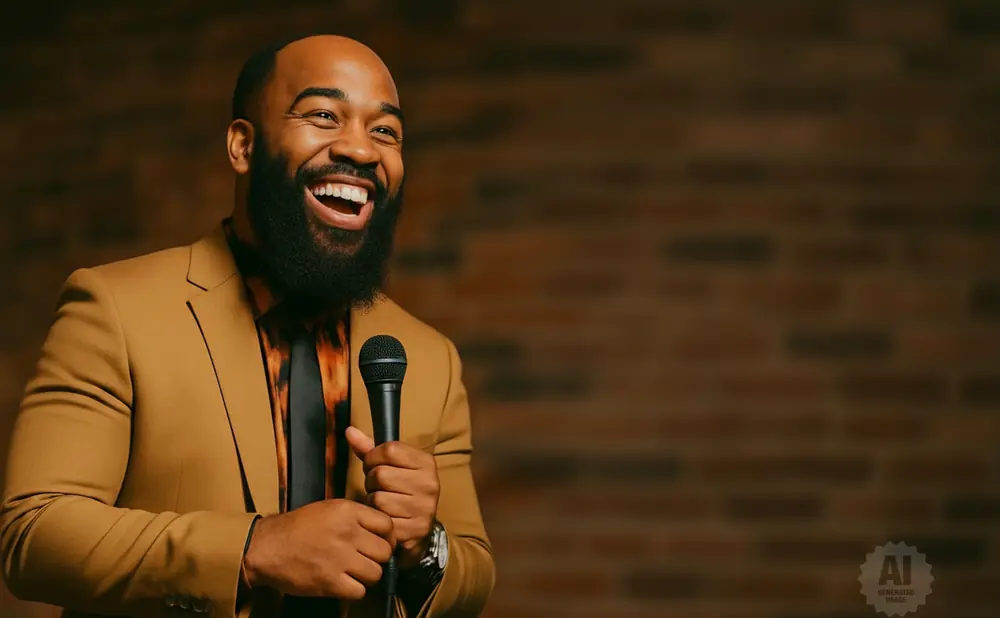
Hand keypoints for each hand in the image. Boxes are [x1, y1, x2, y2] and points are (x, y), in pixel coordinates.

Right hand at [242, 499, 394, 599]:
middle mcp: (347, 533)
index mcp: (348, 511)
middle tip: (366, 560)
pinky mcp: (330, 581)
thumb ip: (356, 517)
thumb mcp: (329, 509)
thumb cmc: (298, 528)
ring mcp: (340, 558)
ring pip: (375, 573)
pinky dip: (354, 591)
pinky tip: (344, 583)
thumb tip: (382, 532)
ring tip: (354, 573)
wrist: (267, 546)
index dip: (387, 537)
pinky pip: (359, 591)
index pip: (387, 525)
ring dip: (367, 576)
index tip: (380, 543)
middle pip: (385, 552)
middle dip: (378, 558)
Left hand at [346, 426, 439, 567]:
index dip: (373, 458)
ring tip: (382, 503)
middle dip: (372, 482)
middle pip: (381, 474)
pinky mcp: (416, 529)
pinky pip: (382, 520)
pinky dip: (379, 520)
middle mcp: (429, 483)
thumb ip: (369, 449)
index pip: (389, 450)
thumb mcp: (391, 466)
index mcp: (426, 462)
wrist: (419, 527)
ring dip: (373, 502)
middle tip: (379, 488)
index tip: (375, 466)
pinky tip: (386, 518)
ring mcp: (424, 507)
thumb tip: (349, 430)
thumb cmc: (401, 490)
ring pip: (378, 498)